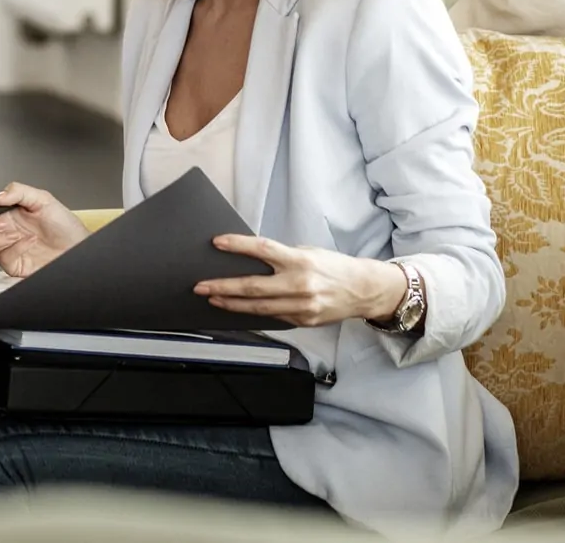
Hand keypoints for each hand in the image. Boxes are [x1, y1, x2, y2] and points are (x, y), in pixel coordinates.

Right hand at [0, 182, 88, 277]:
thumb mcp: (42, 198)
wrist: (78, 246)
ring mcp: (5, 249)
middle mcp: (0, 232)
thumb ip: (18, 191)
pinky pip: (3, 260)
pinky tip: (28, 242)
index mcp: (2, 213)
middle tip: (1, 221)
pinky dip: (15, 249)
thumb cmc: (64, 224)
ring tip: (14, 232)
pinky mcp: (13, 265)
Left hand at [194, 236, 409, 326]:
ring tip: (213, 299)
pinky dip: (253, 313)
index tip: (217, 242)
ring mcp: (301, 307)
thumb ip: (281, 257)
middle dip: (223, 287)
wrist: (363, 290)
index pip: (262, 249)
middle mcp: (299, 285)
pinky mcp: (303, 322)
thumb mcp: (308, 252)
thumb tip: (250, 258)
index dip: (237, 246)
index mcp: (300, 261)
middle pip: (253, 287)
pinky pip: (272, 317)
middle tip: (201, 286)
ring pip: (258, 308)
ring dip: (231, 304)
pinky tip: (237, 309)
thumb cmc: (333, 267)